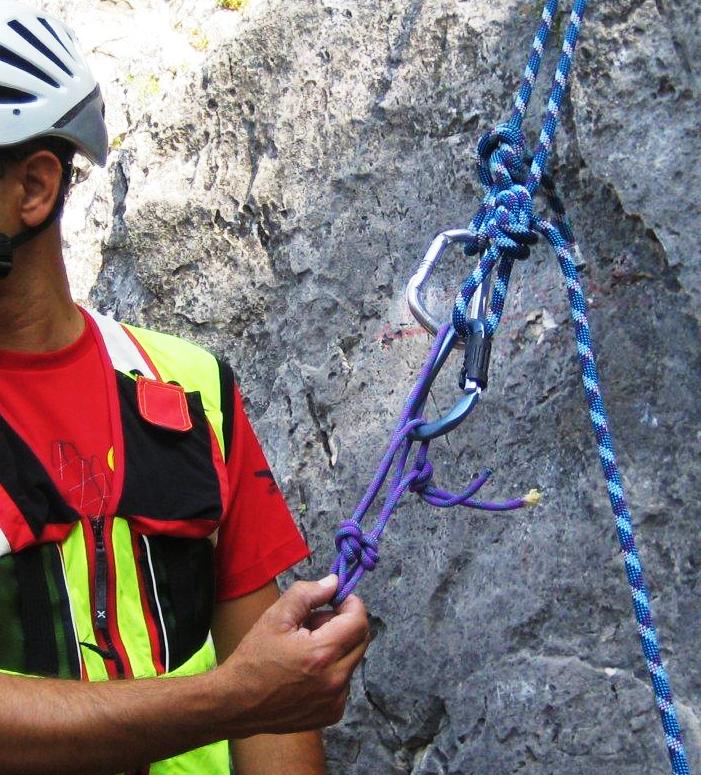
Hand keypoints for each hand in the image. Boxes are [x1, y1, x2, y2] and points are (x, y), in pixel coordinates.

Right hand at [216, 575, 368, 735]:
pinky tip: (307, 670)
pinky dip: (332, 669)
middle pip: (361, 639)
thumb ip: (308, 594)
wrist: (236, 704)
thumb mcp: (276, 617)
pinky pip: (344, 680)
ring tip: (306, 648)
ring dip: (337, 647)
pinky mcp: (331, 714)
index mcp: (322, 654)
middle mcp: (335, 681)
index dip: (350, 604)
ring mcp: (335, 701)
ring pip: (352, 659)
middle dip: (343, 623)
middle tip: (314, 622)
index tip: (334, 599)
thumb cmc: (254, 659)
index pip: (359, 621)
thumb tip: (334, 583)